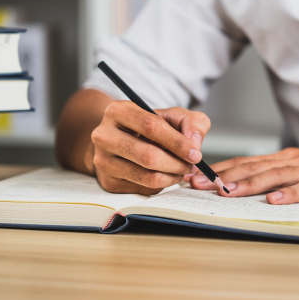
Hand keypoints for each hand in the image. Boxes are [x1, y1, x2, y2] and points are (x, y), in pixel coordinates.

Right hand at [89, 102, 210, 194]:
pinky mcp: (108, 182)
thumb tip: (194, 144)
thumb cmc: (151, 127)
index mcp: (117, 111)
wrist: (123, 141)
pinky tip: (165, 174)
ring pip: (147, 176)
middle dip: (177, 163)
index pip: (151, 126)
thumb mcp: (173, 116)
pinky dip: (162, 184)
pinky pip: (144, 189)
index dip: (177, 142)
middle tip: (190, 165)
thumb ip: (192, 122)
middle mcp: (103, 135)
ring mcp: (103, 160)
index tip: (195, 153)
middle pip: (148, 156)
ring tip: (181, 169)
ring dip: (172, 176)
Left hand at [188, 140, 298, 203]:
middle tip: (199, 183)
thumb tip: (252, 186)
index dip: (221, 169)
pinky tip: (275, 200)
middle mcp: (295, 160)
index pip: (247, 161)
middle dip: (223, 176)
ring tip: (228, 191)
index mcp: (287, 157)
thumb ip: (282, 174)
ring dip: (249, 184)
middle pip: (254, 167)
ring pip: (275, 175)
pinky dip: (290, 194)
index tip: (197, 175)